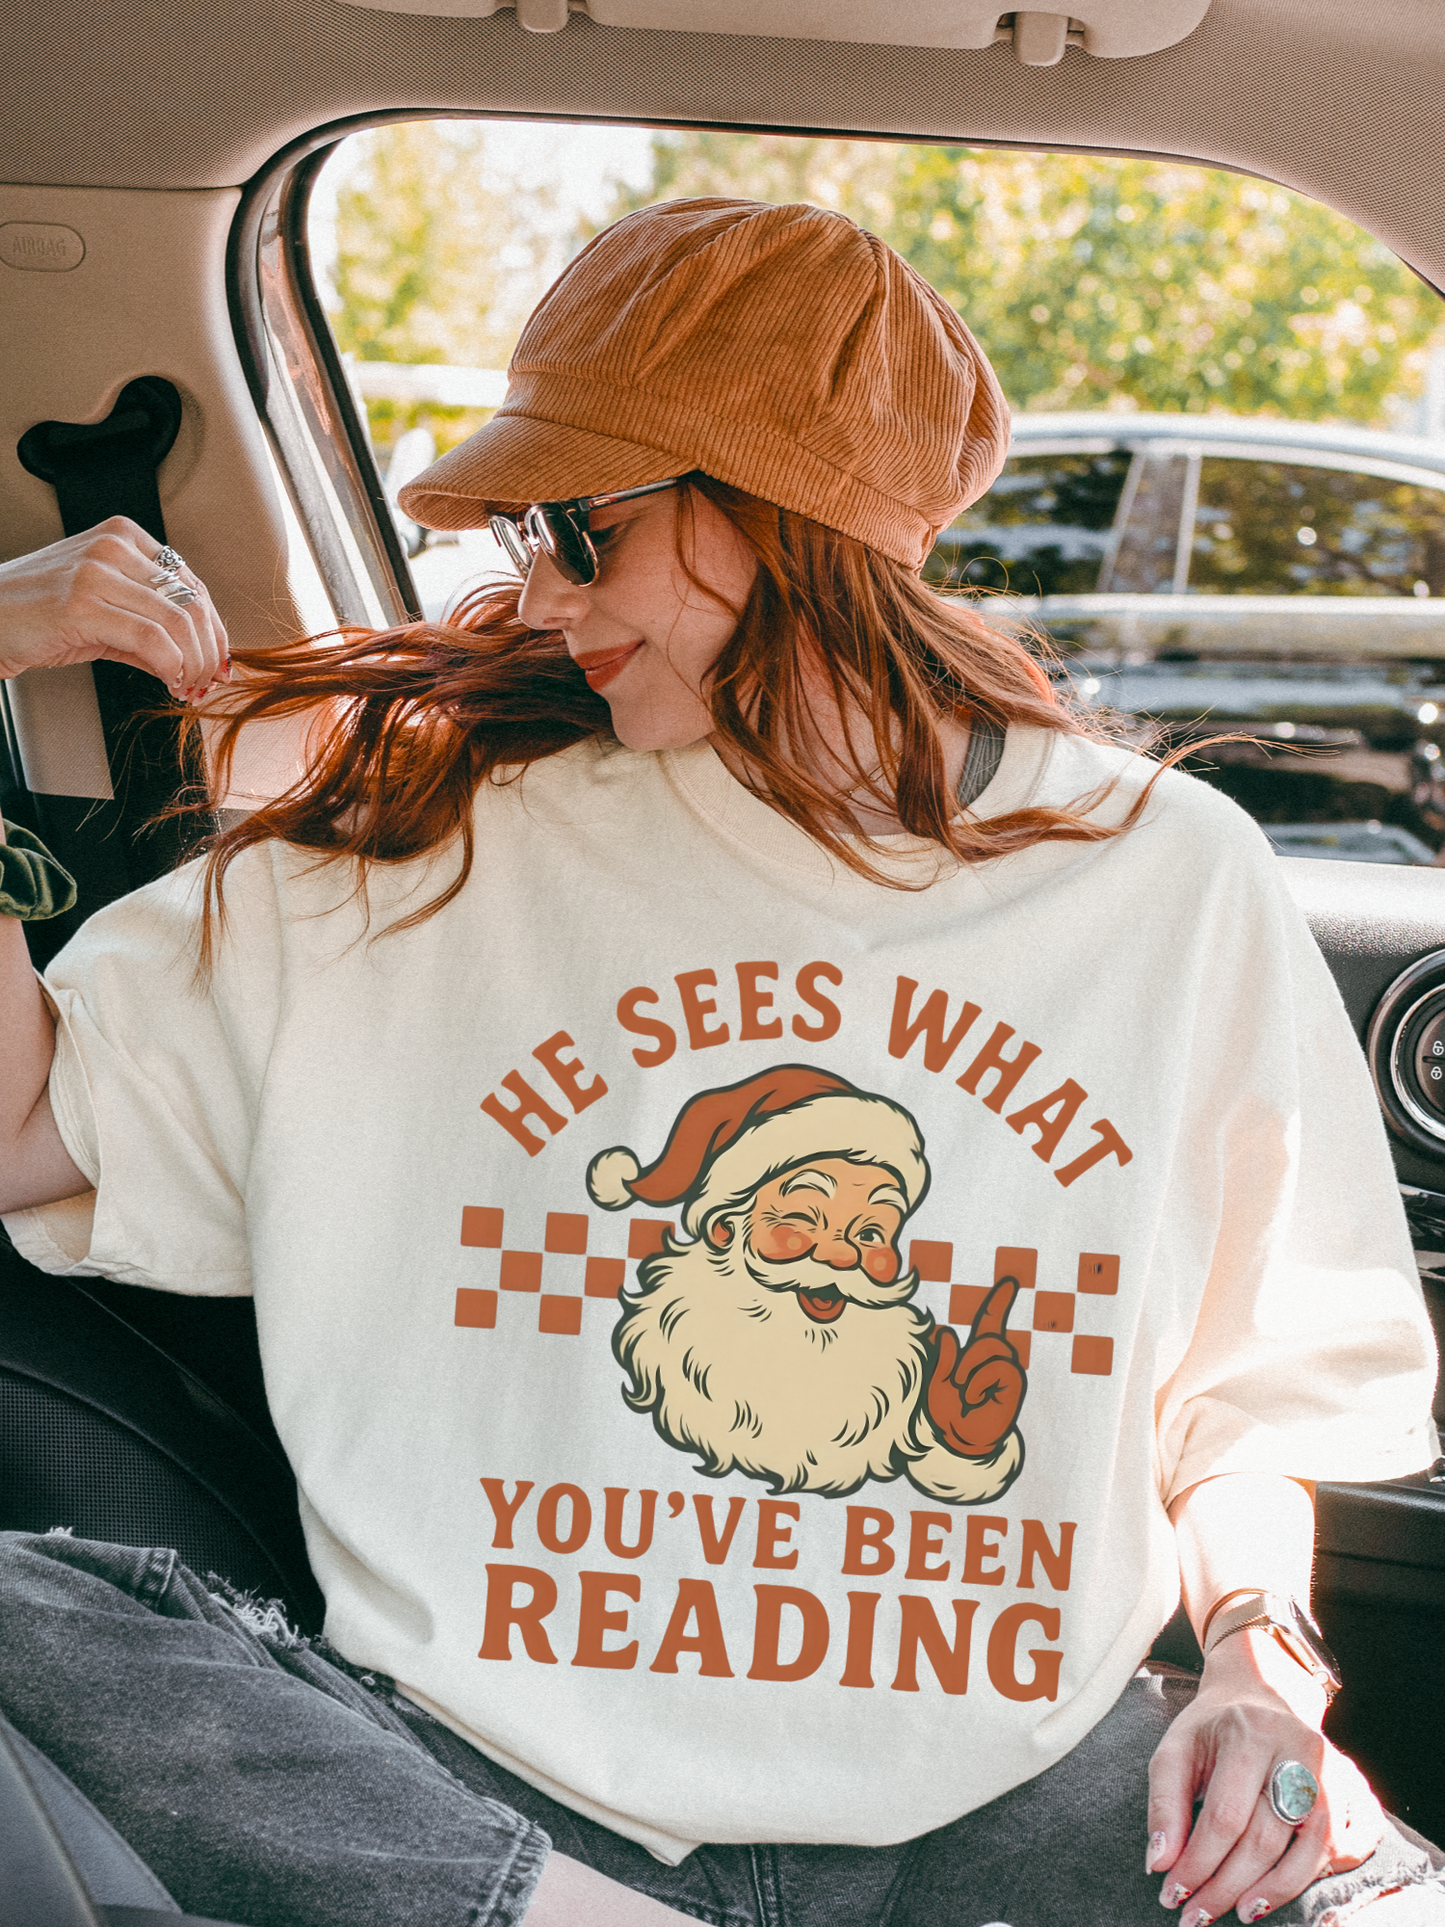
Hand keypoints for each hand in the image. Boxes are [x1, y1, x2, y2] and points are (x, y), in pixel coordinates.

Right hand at [0, 516, 227, 701]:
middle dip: (210, 651)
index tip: (218, 660)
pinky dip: (171, 667)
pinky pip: (153, 640)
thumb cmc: (35, 614)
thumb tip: (198, 659)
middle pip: (194, 602)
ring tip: (189, 686)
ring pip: (179, 622)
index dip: (215, 628)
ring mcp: (97, 571)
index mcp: (123, 536)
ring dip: (194, 664)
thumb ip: (150, 627)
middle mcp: (114, 546)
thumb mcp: (102, 609)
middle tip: (208, 681)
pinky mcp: (83, 603)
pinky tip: (169, 682)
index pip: (193, 583)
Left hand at [925, 1276, 1025, 1456]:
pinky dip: (979, 1381)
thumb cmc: (948, 1414)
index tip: (1011, 1282)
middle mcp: (997, 1360)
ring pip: (993, 1348)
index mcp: (978, 1355)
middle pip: (990, 1335)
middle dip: (968, 1356)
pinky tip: (973, 1397)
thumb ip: (943, 1357)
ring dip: (971, 1370)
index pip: (990, 1322)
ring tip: (965, 1392)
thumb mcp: (937, 1381)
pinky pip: (999, 1367)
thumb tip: (945, 1332)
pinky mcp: (1015, 1385)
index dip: (1000, 1302)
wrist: (958, 1441)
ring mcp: (1008, 1372)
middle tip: (957, 1382)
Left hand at [1147, 1631, 1383, 1923]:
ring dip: (1277, 1891)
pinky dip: (1325, 1873)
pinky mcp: (1356, 1786)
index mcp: (1249, 1732)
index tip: (1173, 1894)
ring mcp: (1335, 1768)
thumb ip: (1165, 1803)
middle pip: (1267, 1837)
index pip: (1225, 1816)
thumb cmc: (1212, 1728)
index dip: (1198, 1863)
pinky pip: (1352, 1843)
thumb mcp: (1175, 1749)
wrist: (1262, 1690)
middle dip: (1228, 1885)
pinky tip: (1289, 1886)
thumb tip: (1160, 1864)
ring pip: (1315, 1846)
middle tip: (1197, 1916)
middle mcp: (1299, 1748)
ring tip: (1242, 1912)